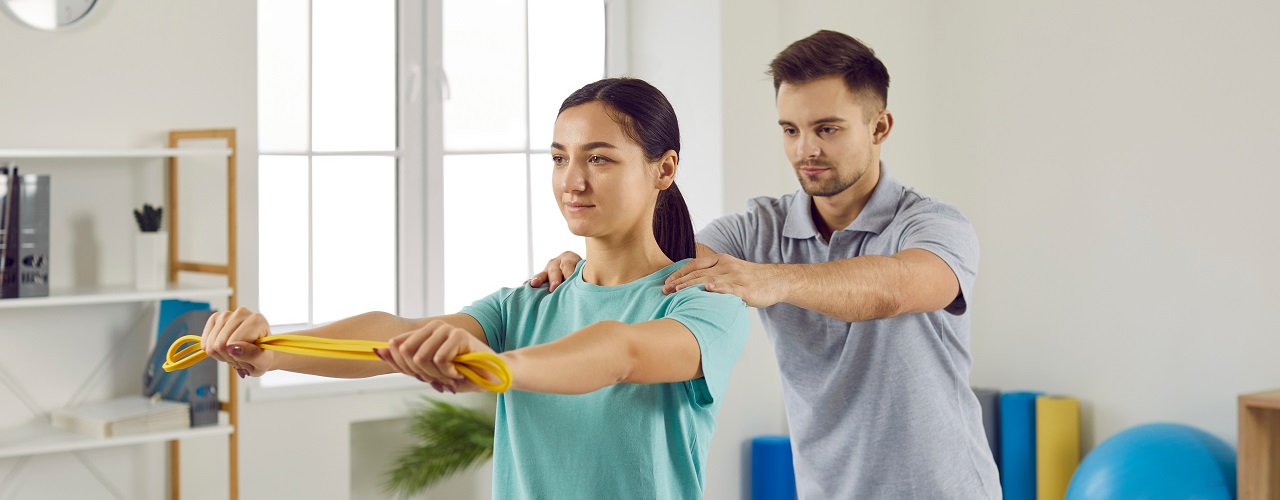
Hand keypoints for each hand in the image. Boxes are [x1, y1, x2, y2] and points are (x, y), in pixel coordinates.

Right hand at [201, 307, 273, 377]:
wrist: (260, 352)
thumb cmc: (263, 356)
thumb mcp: (263, 361)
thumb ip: (251, 355)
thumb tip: (232, 348)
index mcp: (257, 320)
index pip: (233, 343)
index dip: (237, 358)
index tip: (248, 359)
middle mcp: (241, 313)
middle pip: (219, 344)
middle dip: (229, 357)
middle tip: (241, 358)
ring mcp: (226, 314)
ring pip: (211, 344)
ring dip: (221, 355)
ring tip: (235, 353)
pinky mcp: (215, 318)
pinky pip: (204, 342)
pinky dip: (212, 351)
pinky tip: (224, 349)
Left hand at [375, 319, 496, 393]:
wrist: (489, 376)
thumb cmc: (459, 374)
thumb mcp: (427, 371)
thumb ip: (403, 361)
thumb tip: (376, 350)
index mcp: (422, 332)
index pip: (397, 347)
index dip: (405, 368)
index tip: (424, 376)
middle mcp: (433, 327)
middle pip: (406, 353)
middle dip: (421, 373)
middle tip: (440, 379)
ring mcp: (446, 329)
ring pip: (422, 358)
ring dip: (435, 375)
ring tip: (450, 376)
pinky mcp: (458, 335)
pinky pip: (439, 360)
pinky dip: (447, 373)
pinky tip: (458, 372)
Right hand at [527, 251, 582, 291]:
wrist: (578, 275)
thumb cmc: (583, 275)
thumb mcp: (585, 272)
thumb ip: (583, 276)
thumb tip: (586, 285)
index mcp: (569, 258)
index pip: (568, 264)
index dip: (568, 273)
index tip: (569, 280)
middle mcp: (557, 262)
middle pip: (555, 270)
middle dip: (554, 279)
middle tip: (554, 288)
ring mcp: (547, 269)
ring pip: (543, 274)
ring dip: (538, 279)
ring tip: (534, 284)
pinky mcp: (541, 277)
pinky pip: (536, 279)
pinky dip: (530, 282)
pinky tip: (525, 285)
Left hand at [662, 253, 786, 307]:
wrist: (776, 281)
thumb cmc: (750, 279)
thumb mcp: (730, 272)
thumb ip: (713, 276)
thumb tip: (692, 285)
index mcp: (721, 260)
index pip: (695, 265)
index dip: (680, 273)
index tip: (666, 282)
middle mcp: (726, 266)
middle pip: (699, 273)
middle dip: (680, 282)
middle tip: (664, 290)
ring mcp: (736, 276)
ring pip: (710, 280)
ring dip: (691, 286)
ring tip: (677, 291)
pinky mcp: (746, 289)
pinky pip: (730, 288)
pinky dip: (718, 288)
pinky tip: (708, 290)